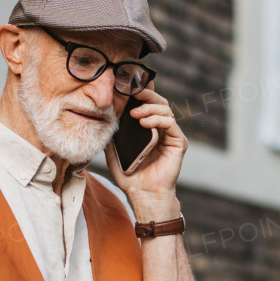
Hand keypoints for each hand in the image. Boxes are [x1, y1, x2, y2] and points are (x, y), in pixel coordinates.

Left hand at [105, 88, 186, 220]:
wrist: (144, 194)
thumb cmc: (131, 176)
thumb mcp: (114, 152)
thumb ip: (111, 136)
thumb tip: (101, 119)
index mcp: (149, 128)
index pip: (147, 104)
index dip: (140, 93)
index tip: (127, 86)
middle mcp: (162, 129)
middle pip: (159, 102)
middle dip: (146, 94)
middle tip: (133, 91)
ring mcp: (171, 135)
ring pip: (165, 110)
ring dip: (149, 107)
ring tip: (135, 113)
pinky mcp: (179, 143)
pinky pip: (170, 124)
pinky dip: (157, 119)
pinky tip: (144, 122)